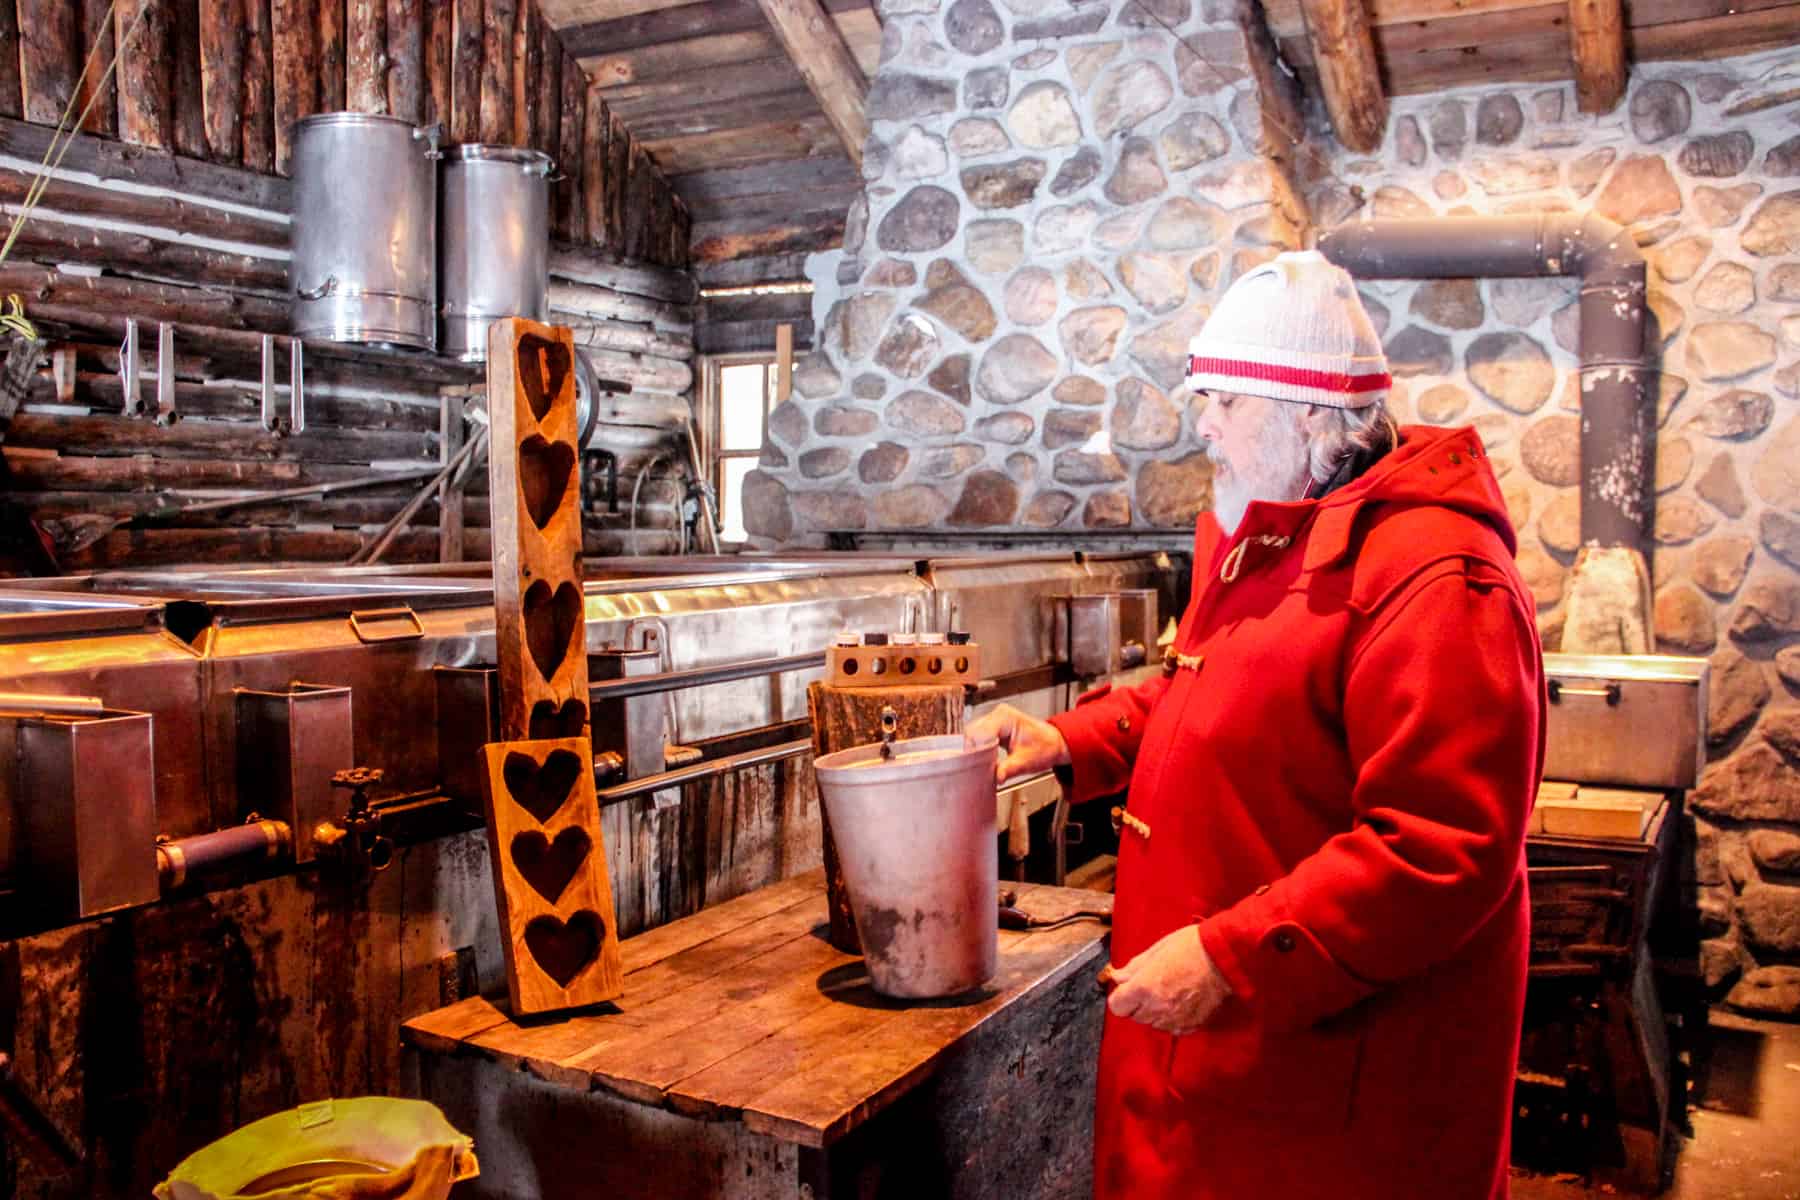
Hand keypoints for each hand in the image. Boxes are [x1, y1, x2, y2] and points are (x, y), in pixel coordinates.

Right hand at [965, 703, 1069, 784]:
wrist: (1053, 743)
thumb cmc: (1044, 747)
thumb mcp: (1027, 761)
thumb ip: (1010, 769)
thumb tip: (996, 777)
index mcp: (1005, 718)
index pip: (979, 733)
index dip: (975, 751)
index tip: (974, 767)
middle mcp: (997, 714)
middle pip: (972, 733)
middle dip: (972, 752)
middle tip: (974, 770)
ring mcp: (994, 719)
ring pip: (972, 735)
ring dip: (974, 751)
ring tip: (978, 767)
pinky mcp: (992, 726)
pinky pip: (978, 737)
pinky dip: (978, 749)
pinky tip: (981, 761)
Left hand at [1105, 925, 1230, 1034]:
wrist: (1224, 956)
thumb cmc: (1192, 946)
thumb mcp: (1157, 949)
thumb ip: (1134, 968)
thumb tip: (1118, 977)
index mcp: (1144, 987)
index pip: (1116, 1006)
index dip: (1120, 996)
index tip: (1127, 989)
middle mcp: (1157, 1007)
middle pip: (1134, 1016)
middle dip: (1137, 1003)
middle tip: (1151, 986)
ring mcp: (1175, 1019)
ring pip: (1152, 1024)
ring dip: (1154, 1012)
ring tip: (1168, 992)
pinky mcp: (1191, 1025)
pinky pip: (1172, 1028)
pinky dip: (1172, 1018)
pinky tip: (1181, 1001)